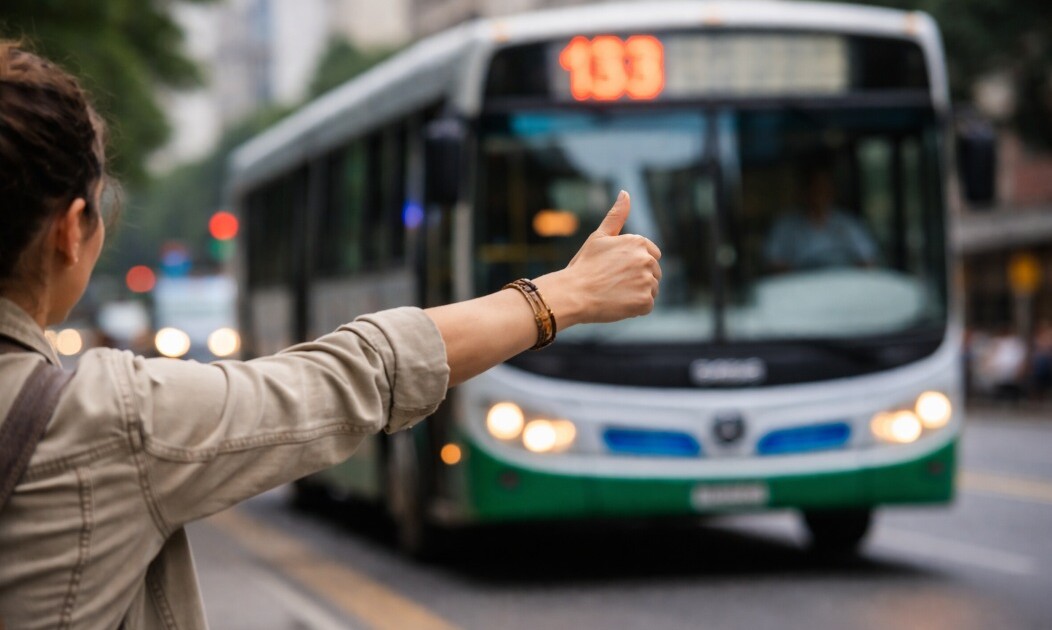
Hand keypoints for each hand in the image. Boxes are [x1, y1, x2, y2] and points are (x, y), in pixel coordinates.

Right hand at [534, 191, 661, 326]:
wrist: (573, 293)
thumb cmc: (583, 265)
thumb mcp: (599, 236)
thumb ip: (616, 215)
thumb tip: (625, 192)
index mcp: (638, 242)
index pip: (652, 255)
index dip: (634, 264)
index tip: (616, 270)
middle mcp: (647, 260)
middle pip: (653, 273)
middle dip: (637, 279)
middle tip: (612, 283)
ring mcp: (647, 281)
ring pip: (651, 290)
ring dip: (636, 294)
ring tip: (614, 293)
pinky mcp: (645, 302)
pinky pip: (646, 306)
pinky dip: (635, 308)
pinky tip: (617, 303)